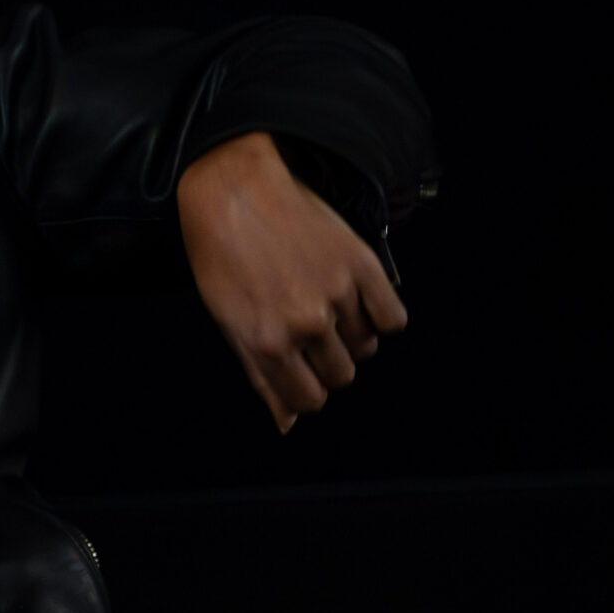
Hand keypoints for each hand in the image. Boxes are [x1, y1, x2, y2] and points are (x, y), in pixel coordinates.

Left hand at [177, 132, 407, 433]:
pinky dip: (380, 314)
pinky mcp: (361, 263)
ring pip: (365, 347)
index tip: (302, 372)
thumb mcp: (228, 321)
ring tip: (323, 302)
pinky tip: (357, 298)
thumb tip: (287, 424)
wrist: (233, 188)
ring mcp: (337, 292)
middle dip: (326, 360)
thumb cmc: (221, 256)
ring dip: (350, 334)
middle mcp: (305, 323)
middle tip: (307, 327)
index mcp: (267, 343)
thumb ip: (261, 376)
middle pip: (341, 375)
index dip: (306, 390)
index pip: (308, 400)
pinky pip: (392, 317)